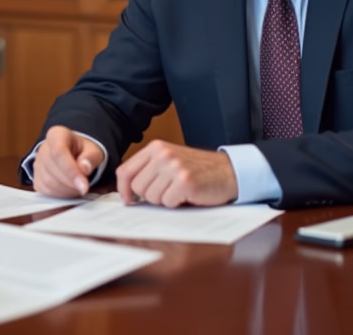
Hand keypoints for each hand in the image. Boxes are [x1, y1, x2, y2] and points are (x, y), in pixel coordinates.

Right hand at [31, 125, 104, 197]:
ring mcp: (38, 164)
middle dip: (71, 182)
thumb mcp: (94, 150)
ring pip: (48, 182)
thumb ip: (91, 157)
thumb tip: (84, 169)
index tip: (84, 186)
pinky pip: (46, 191)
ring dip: (67, 190)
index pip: (58, 152)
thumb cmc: (83, 151)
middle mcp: (44, 148)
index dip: (71, 171)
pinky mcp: (36, 179)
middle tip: (85, 187)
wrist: (74, 154)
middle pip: (52, 169)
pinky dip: (60, 194)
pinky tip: (70, 189)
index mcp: (57, 135)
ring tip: (78, 186)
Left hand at [115, 141, 238, 206]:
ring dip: (165, 200)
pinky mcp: (185, 181)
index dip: (123, 189)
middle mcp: (163, 154)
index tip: (128, 200)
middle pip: (138, 187)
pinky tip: (187, 195)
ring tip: (178, 191)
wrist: (229, 171)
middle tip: (167, 191)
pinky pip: (168, 203)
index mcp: (155, 147)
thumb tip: (127, 191)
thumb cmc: (198, 169)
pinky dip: (177, 203)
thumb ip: (149, 169)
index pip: (125, 170)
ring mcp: (174, 167)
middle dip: (150, 196)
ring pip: (152, 197)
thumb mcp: (170, 160)